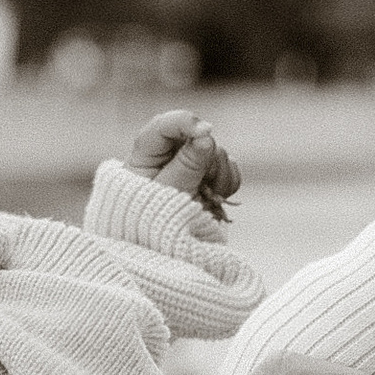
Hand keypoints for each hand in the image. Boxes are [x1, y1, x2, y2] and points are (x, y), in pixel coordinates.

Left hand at [124, 107, 239, 213]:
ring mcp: (189, 165)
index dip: (186, 123)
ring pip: (217, 152)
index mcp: (145, 156)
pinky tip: (218, 196)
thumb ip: (187, 165)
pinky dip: (228, 181)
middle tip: (205, 186)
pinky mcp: (207, 176)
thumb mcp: (169, 195)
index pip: (163, 126)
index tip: (207, 131)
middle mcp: (168, 155)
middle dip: (207, 160)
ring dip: (219, 175)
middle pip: (197, 138)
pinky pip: (228, 167)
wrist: (165, 251)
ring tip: (209, 197)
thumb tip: (205, 137)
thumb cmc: (154, 223)